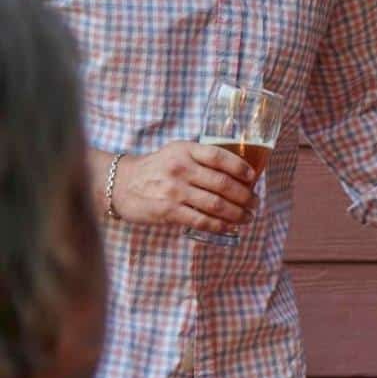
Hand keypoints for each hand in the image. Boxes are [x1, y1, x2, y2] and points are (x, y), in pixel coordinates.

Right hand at [110, 141, 255, 233]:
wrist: (120, 183)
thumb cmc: (157, 169)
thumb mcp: (176, 153)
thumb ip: (202, 159)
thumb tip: (240, 173)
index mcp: (185, 150)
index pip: (219, 156)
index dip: (240, 168)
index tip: (252, 178)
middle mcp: (180, 168)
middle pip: (223, 184)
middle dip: (246, 196)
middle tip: (255, 203)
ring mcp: (174, 190)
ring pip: (216, 204)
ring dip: (238, 213)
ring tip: (247, 217)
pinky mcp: (168, 210)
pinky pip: (202, 220)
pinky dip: (220, 225)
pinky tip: (229, 226)